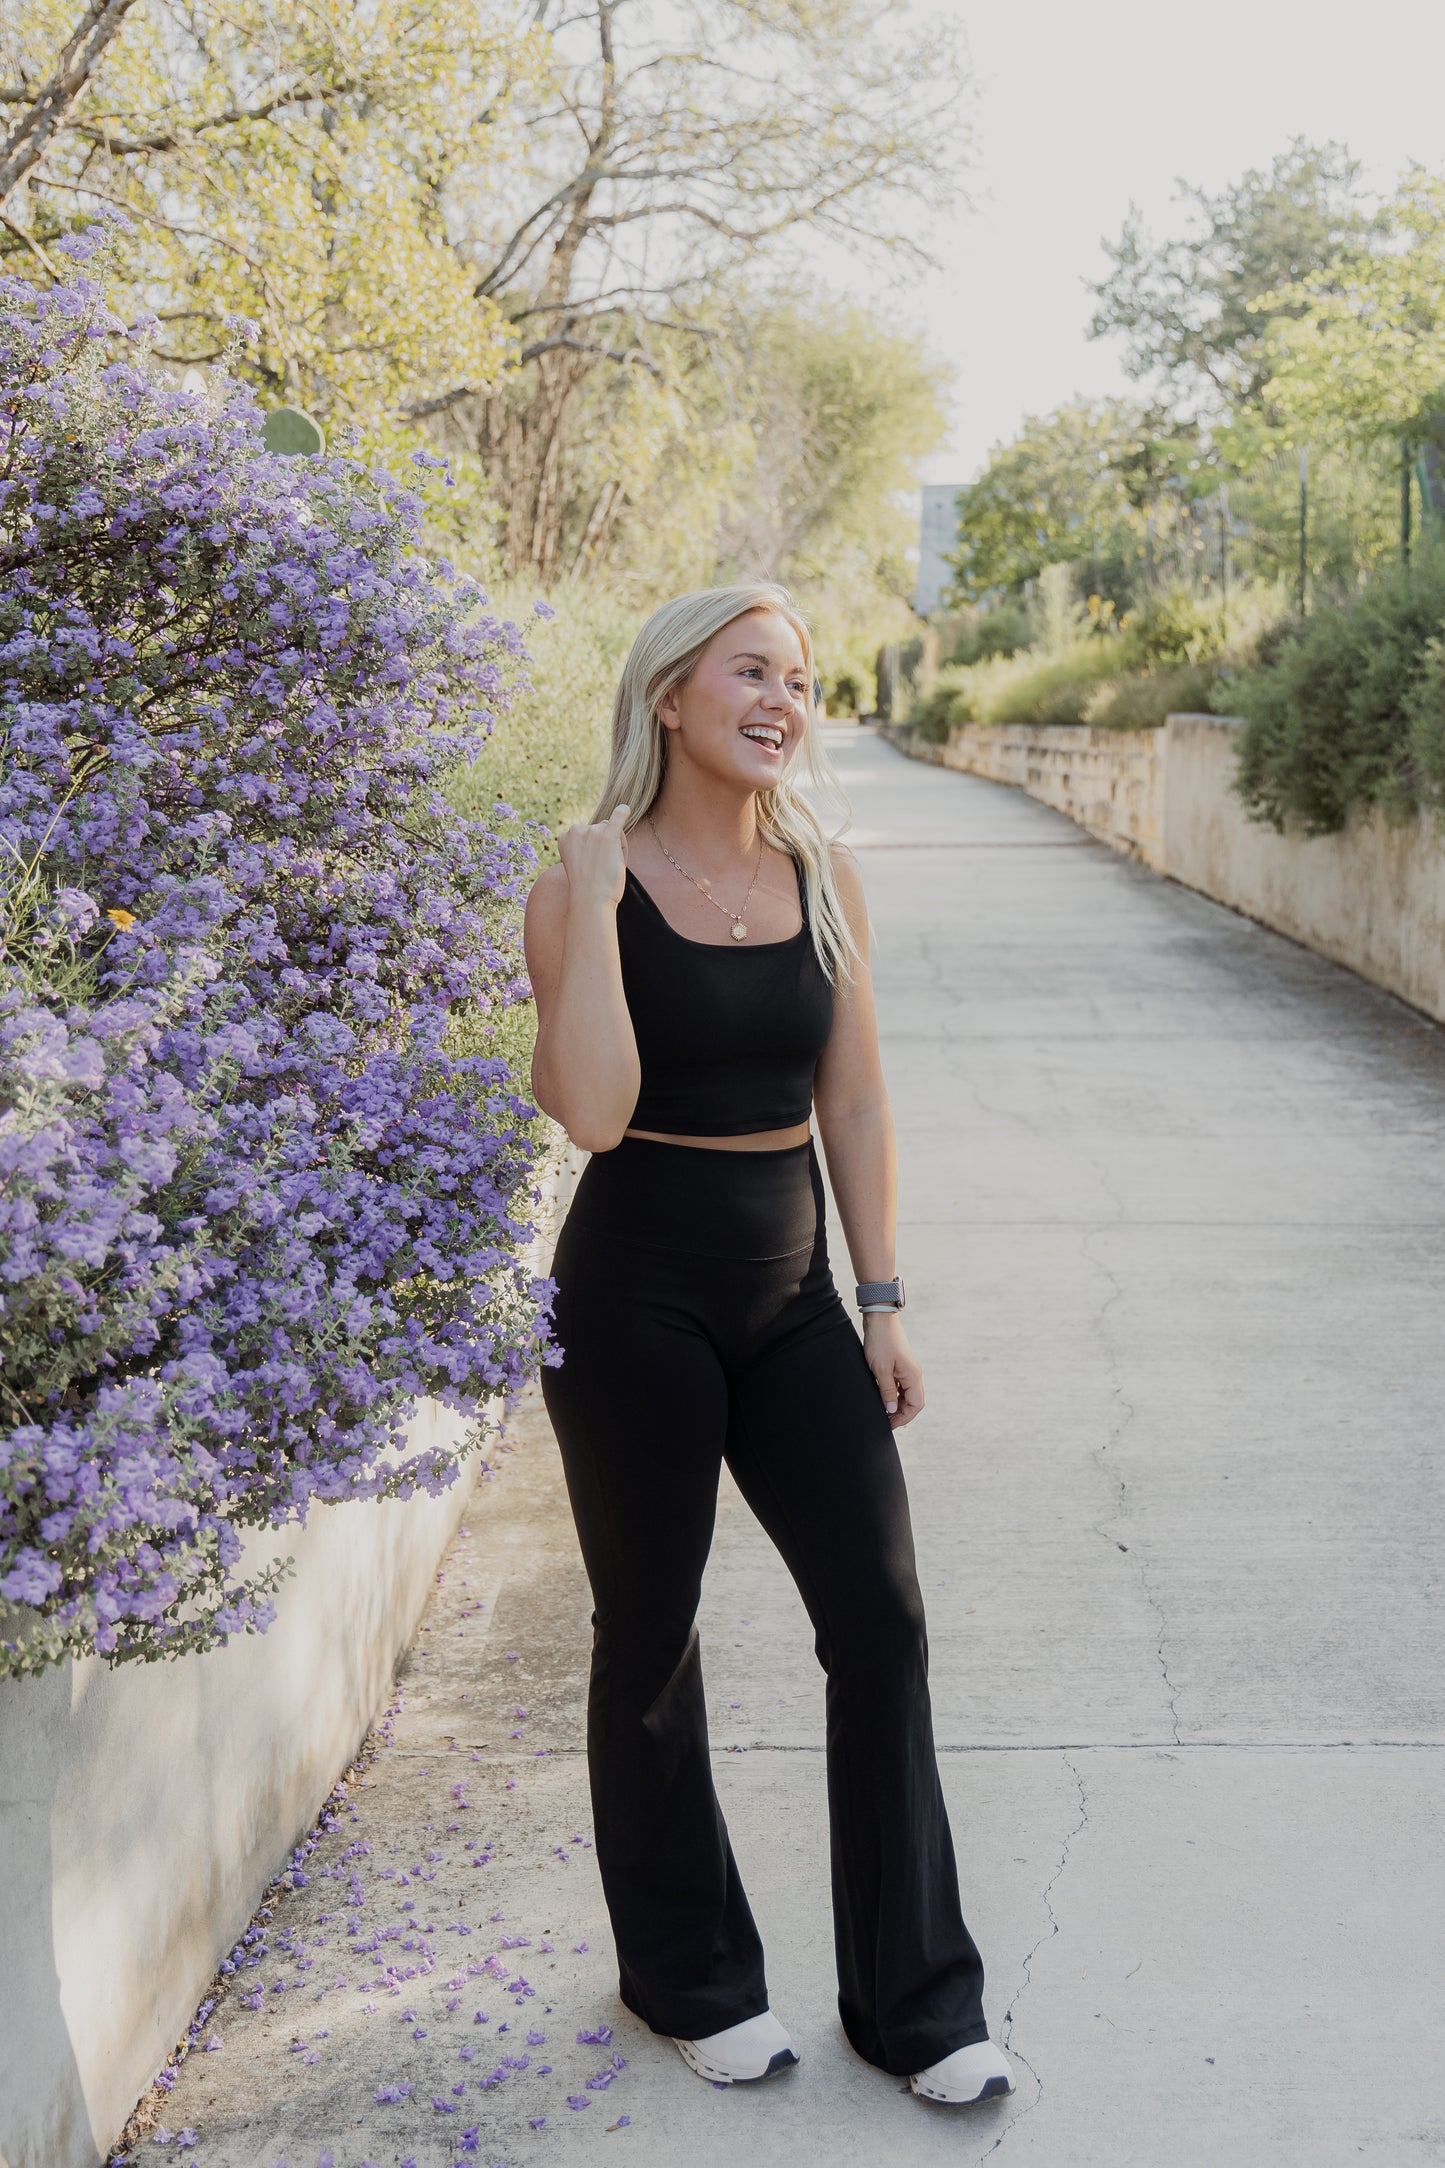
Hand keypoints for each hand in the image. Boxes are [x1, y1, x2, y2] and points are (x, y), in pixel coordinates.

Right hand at [557, 802, 629, 907]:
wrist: (591, 898)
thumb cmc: (586, 886)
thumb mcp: (577, 863)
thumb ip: (584, 846)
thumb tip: (604, 825)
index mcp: (564, 836)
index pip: (586, 834)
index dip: (593, 850)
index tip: (589, 867)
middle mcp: (576, 830)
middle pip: (599, 830)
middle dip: (605, 846)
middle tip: (600, 869)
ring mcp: (592, 831)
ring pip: (611, 831)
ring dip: (615, 847)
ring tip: (608, 867)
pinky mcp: (608, 836)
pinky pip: (618, 817)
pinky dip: (623, 813)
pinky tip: (626, 810)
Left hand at [862, 1310, 923, 1428]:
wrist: (880, 1318)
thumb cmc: (880, 1342)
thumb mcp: (880, 1370)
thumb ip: (886, 1392)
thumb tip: (891, 1410)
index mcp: (913, 1376)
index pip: (916, 1405)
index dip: (903, 1418)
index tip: (889, 1424)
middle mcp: (914, 1374)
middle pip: (914, 1402)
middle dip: (901, 1414)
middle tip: (885, 1421)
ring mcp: (908, 1369)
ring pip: (908, 1394)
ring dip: (897, 1404)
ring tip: (882, 1411)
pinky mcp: (901, 1365)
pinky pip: (901, 1385)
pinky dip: (894, 1394)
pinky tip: (882, 1397)